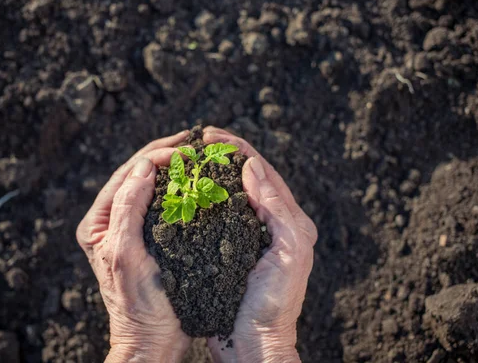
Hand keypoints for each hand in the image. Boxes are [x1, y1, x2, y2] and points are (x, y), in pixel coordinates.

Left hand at [76, 130, 191, 361]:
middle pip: (138, 177)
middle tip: (192, 142)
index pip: (125, 175)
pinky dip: (181, 190)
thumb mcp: (125, 253)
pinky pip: (165, 206)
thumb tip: (143, 166)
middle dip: (164, 156)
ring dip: (173, 170)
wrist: (152, 340)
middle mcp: (112, 222)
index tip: (183, 149)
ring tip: (197, 155)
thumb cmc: (137, 303)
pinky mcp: (152, 240)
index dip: (154, 156)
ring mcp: (133, 230)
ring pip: (153, 188)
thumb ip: (128, 208)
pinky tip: (198, 183)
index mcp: (98, 222)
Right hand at [203, 127, 317, 362]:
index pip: (264, 173)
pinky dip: (203, 200)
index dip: (239, 149)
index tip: (212, 136)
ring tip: (189, 160)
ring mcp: (249, 238)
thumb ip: (277, 207)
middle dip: (224, 155)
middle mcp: (272, 225)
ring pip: (230, 195)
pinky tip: (186, 194)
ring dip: (211, 174)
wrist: (255, 346)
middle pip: (247, 179)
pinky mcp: (230, 251)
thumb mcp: (288, 251)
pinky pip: (217, 217)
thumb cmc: (274, 304)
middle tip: (198, 141)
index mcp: (291, 222)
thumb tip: (253, 166)